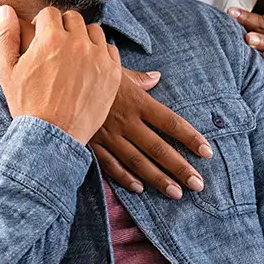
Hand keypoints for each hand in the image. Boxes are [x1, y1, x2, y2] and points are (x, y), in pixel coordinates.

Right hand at [0, 6, 121, 144]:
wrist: (51, 136)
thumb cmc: (26, 103)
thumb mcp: (7, 70)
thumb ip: (6, 35)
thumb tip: (6, 9)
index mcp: (50, 38)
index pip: (50, 13)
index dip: (42, 24)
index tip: (41, 38)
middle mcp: (77, 43)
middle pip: (73, 18)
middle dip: (63, 28)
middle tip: (56, 48)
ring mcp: (98, 57)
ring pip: (94, 31)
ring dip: (83, 38)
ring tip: (73, 56)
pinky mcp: (113, 73)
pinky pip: (110, 50)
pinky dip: (100, 54)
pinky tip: (88, 67)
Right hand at [91, 70, 213, 198]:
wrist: (56, 79)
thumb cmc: (89, 72)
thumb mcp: (116, 70)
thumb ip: (139, 78)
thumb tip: (157, 77)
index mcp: (137, 101)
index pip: (171, 122)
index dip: (190, 138)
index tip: (207, 152)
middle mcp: (126, 121)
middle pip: (159, 148)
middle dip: (180, 167)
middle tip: (198, 184)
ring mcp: (108, 135)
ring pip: (138, 161)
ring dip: (158, 179)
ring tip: (176, 193)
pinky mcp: (92, 143)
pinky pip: (110, 164)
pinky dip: (125, 178)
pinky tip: (139, 189)